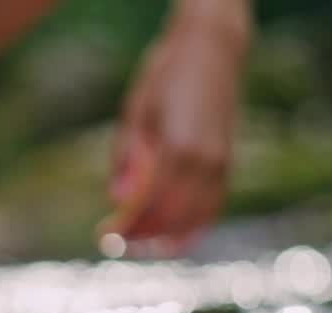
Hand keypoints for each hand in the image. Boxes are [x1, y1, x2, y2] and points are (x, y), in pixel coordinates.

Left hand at [102, 2, 249, 255]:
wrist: (211, 50)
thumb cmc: (166, 77)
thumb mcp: (136, 113)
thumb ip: (126, 159)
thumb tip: (117, 201)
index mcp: (177, 149)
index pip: (148, 205)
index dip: (126, 226)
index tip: (104, 236)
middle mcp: (204, 162)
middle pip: (170, 218)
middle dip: (142, 236)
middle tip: (117, 243)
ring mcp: (220, 165)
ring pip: (194, 220)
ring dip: (165, 238)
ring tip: (140, 243)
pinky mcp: (227, 164)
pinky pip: (211, 208)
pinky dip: (191, 227)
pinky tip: (171, 236)